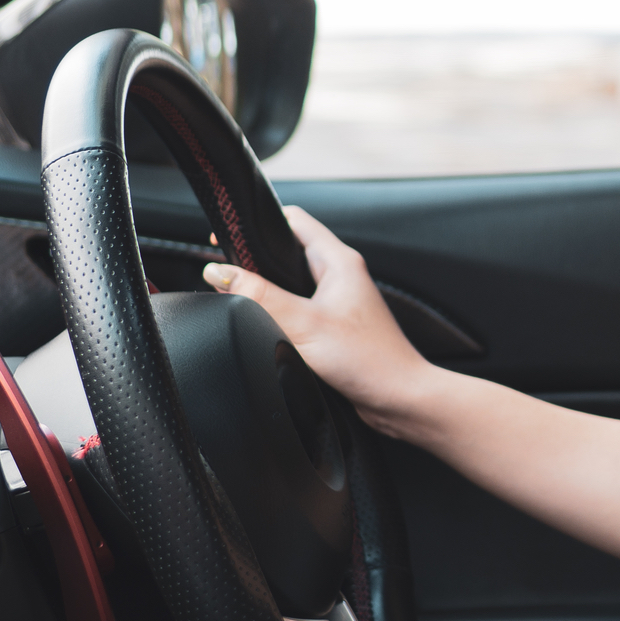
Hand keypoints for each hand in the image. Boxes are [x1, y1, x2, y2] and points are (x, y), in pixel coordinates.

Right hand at [202, 206, 431, 430]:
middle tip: (226, 271)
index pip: (294, 221)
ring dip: (267, 290)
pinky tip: (266, 328)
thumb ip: (260, 296)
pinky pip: (298, 311)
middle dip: (255, 260)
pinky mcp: (335, 328)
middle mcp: (341, 277)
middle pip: (288, 253)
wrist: (399, 399)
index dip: (257, 223)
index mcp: (339, 262)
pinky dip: (278, 314)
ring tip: (242, 299)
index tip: (226, 232)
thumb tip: (220, 273)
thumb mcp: (304, 324)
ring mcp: (338, 302)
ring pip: (291, 285)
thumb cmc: (369, 360)